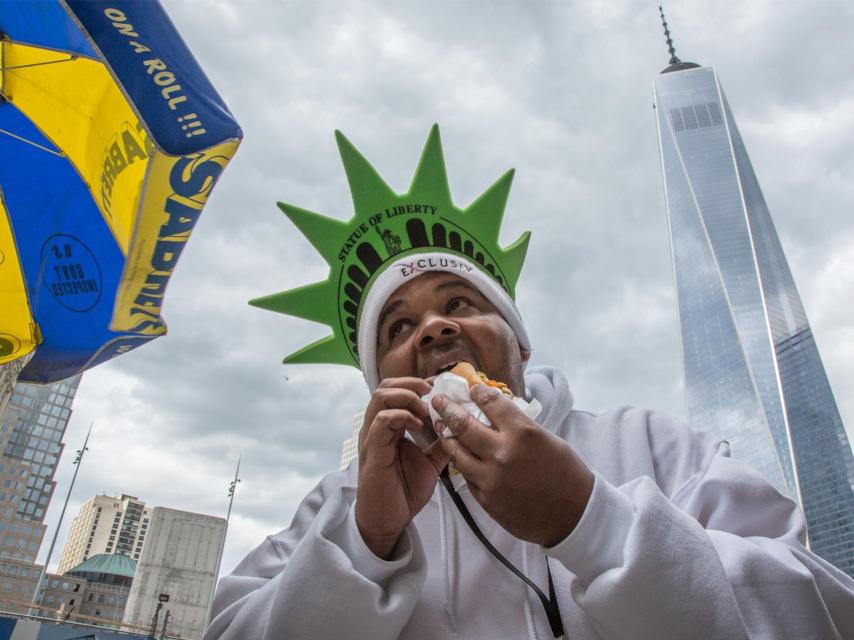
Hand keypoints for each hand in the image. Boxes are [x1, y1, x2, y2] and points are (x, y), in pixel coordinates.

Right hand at [356, 377, 449, 558]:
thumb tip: (461, 428)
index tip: (440, 387)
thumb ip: (441, 443)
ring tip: (426, 407)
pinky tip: (418, 425)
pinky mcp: (371, 450)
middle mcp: (377, 427)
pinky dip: (402, 415)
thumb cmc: (404, 491)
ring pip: (381, 397)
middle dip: (412, 383)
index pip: (398, 391)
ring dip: (406, 396)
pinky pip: (382, 421)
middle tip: (433, 392)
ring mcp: (372, 436)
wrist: (388, 520)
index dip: (418, 384)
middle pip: (386, 386)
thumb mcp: (430, 462)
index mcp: (390, 427)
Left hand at [432, 384, 592, 546]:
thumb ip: (518, 426)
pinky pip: (466, 476)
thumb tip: (494, 413)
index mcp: (522, 433)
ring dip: (447, 437)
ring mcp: (491, 479)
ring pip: (456, 453)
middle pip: (463, 425)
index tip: (471, 388)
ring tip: (440, 426)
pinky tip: (458, 455)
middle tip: (438, 400)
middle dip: (447, 408)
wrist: (574, 516)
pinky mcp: (486, 500)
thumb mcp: (547, 439)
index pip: (490, 402)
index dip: (478, 392)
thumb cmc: (566, 473)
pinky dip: (461, 463)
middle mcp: (502, 454)